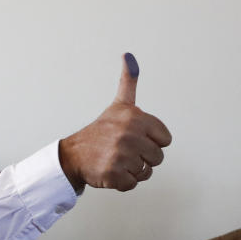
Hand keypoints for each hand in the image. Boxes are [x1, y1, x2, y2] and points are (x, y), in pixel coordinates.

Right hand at [58, 53, 170, 191]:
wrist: (74, 155)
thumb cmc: (101, 132)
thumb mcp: (119, 105)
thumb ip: (128, 82)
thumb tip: (129, 55)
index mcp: (135, 117)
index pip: (166, 140)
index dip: (152, 142)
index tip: (134, 137)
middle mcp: (129, 134)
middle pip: (158, 158)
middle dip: (143, 158)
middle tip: (124, 151)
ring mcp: (121, 155)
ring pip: (146, 172)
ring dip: (133, 171)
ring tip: (117, 160)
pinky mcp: (114, 174)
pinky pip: (133, 184)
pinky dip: (123, 182)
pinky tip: (111, 171)